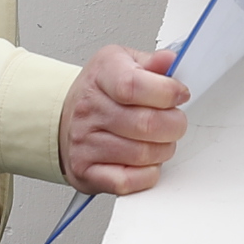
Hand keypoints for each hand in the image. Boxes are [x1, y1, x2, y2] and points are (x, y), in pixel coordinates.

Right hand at [58, 45, 189, 195]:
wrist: (64, 119)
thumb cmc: (99, 92)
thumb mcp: (124, 63)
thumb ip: (152, 63)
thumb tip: (170, 61)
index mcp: (101, 75)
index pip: (133, 85)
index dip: (166, 92)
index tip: (179, 94)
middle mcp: (89, 109)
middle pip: (146, 124)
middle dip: (174, 125)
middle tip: (175, 122)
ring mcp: (85, 142)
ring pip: (142, 154)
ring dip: (163, 150)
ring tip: (160, 141)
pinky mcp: (86, 171)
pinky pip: (127, 181)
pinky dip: (146, 174)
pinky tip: (146, 162)